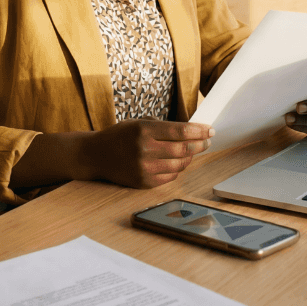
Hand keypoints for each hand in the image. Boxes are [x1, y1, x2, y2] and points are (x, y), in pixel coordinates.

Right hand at [88, 119, 213, 188]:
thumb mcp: (138, 122)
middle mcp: (144, 150)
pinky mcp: (144, 182)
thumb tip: (191, 130)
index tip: (210, 130)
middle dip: (200, 145)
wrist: (96, 155)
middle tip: (208, 141)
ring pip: (179, 164)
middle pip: (183, 149)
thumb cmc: (120, 136)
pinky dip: (178, 168)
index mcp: (144, 130)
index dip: (198, 131)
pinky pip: (170, 176)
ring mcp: (144, 168)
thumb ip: (163, 126)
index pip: (180, 131)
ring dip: (190, 157)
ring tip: (193, 151)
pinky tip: (179, 161)